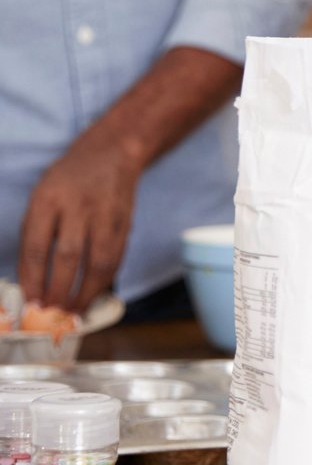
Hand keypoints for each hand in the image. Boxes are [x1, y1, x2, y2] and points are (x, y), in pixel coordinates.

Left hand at [18, 138, 141, 312]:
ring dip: (87, 291)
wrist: (112, 152)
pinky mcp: (126, 221)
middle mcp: (78, 206)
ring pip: (99, 261)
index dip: (34, 278)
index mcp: (48, 199)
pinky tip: (95, 292)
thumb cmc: (68, 179)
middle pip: (69, 256)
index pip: (38, 246)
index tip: (32, 302)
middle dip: (60, 290)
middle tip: (53, 312)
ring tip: (75, 311)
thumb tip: (31, 279)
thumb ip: (36, 233)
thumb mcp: (42, 197)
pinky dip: (106, 279)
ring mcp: (106, 214)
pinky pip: (117, 256)